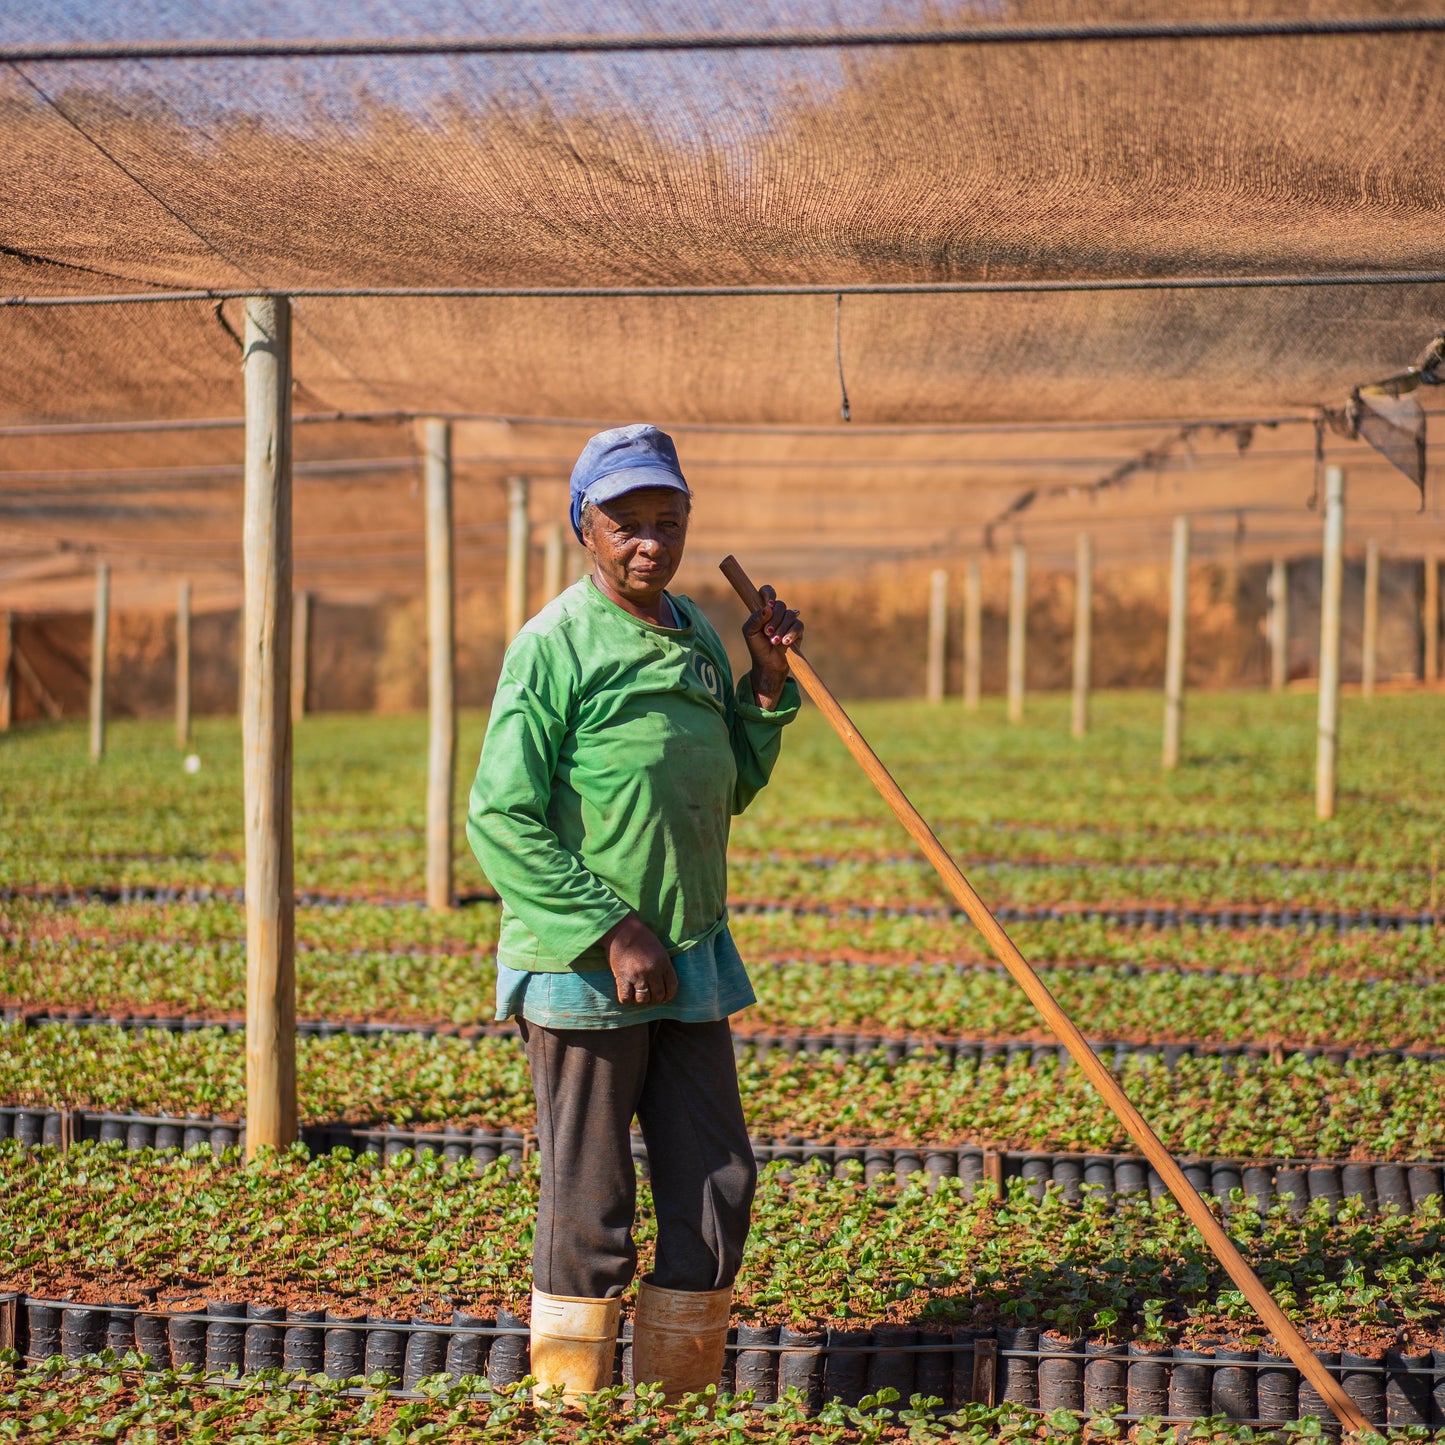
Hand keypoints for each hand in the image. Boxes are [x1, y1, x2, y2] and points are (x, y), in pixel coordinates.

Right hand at [601, 913, 678, 1006]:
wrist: (621, 929)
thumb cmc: (641, 938)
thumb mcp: (659, 949)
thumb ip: (663, 966)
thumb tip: (663, 984)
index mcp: (664, 963)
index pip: (671, 987)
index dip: (668, 996)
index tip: (663, 998)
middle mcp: (652, 971)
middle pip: (658, 995)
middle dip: (654, 1000)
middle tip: (649, 997)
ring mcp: (637, 975)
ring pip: (643, 999)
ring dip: (641, 1000)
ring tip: (637, 995)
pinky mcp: (622, 977)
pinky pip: (626, 998)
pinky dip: (626, 999)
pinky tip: (626, 993)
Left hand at [742, 584, 802, 710]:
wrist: (768, 664)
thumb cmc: (757, 646)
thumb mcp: (750, 632)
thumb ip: (755, 619)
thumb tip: (767, 608)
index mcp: (764, 609)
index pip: (767, 592)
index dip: (769, 594)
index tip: (768, 604)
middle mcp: (777, 613)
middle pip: (780, 605)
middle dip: (774, 619)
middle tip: (767, 633)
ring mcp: (788, 620)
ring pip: (790, 615)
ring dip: (781, 629)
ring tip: (774, 641)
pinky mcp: (797, 630)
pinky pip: (798, 625)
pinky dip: (791, 633)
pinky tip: (785, 642)